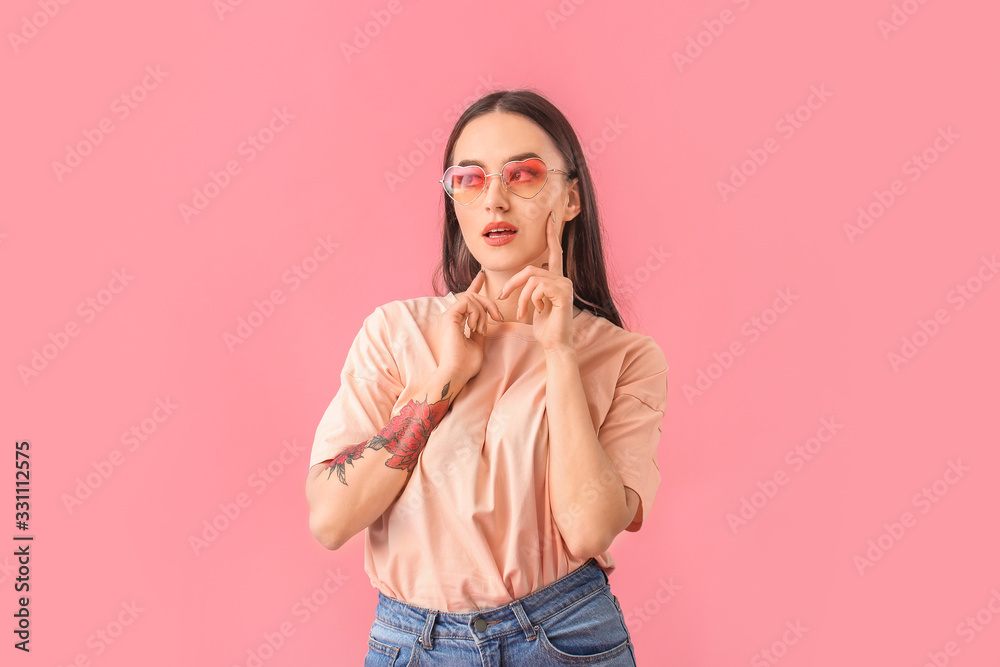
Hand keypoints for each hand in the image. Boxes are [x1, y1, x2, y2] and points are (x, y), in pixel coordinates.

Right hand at [435, 269, 503, 381]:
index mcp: (458, 321)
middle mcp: (452, 316)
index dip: (476, 285)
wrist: (457, 374)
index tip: (482, 275)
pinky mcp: (449, 317)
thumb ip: (480, 328)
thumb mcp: (478, 342)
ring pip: (471, 297)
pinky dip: (476, 312)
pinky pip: (467, 302)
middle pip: (473, 296)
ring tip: (481, 329)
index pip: (467, 299)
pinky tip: (475, 326)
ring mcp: (449, 316)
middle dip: (490, 303)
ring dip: (483, 311)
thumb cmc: (467, 363)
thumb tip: (487, 319)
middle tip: (498, 318)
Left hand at [496, 212, 575, 351]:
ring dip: (521, 297)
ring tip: (521, 313)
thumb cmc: (544, 327)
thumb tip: (522, 279)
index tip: (549, 218)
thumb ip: (531, 289)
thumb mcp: (534, 304)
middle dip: (513, 283)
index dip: (551, 235)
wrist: (555, 344)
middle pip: (531, 269)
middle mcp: (563, 279)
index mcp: (556, 279)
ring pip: (532, 278)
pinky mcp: (563, 294)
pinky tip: (538, 312)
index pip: (554, 253)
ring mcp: (565, 285)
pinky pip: (538, 288)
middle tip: (503, 296)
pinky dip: (531, 301)